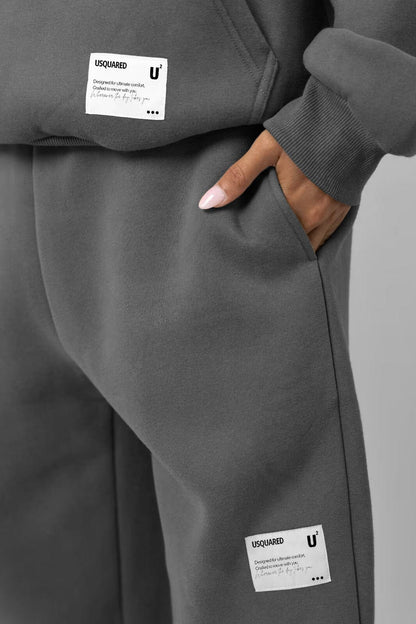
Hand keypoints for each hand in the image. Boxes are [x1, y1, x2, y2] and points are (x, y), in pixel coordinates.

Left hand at [198, 129, 350, 252]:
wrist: (351, 113)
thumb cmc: (307, 128)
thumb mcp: (267, 148)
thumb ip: (238, 177)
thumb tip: (207, 203)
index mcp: (293, 206)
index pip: (270, 241)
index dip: (258, 247)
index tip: (245, 249)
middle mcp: (315, 216)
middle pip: (289, 246)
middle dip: (274, 249)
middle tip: (257, 251)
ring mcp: (332, 214)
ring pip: (308, 244)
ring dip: (292, 246)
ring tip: (275, 246)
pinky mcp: (344, 208)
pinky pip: (325, 235)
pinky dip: (311, 237)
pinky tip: (298, 233)